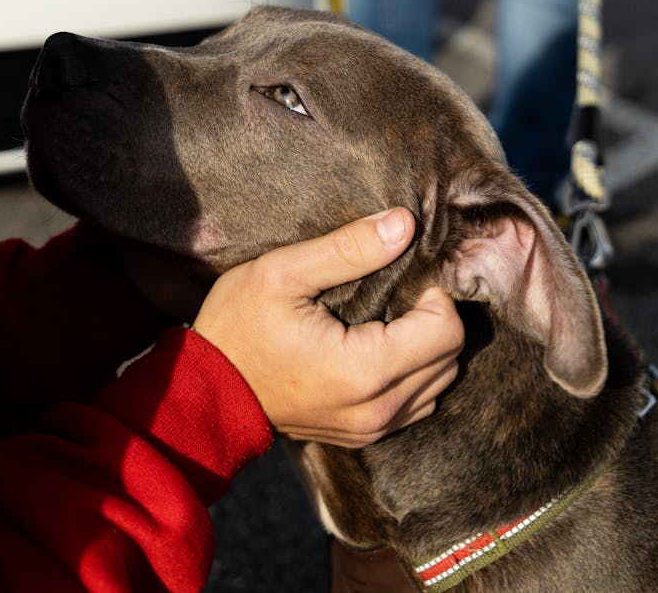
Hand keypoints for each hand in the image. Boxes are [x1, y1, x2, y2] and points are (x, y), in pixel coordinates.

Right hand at [192, 209, 463, 446]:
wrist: (206, 391)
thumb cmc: (239, 325)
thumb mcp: (284, 272)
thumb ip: (348, 248)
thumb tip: (405, 223)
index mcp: (365, 371)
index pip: (447, 331)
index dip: (433, 294)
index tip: (401, 274)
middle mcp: (379, 410)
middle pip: (450, 357)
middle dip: (433, 316)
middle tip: (395, 289)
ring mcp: (373, 429)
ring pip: (439, 381)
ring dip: (426, 345)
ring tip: (387, 316)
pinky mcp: (365, 435)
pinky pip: (417, 401)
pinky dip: (412, 370)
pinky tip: (378, 344)